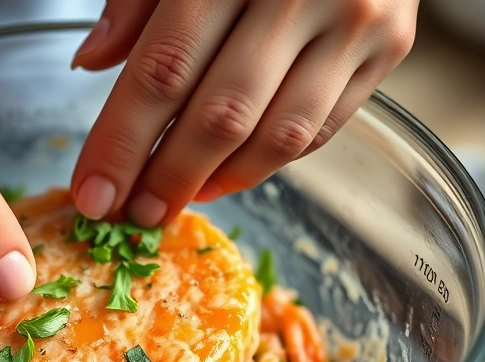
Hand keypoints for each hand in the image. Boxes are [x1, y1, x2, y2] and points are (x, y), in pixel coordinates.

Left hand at [70, 0, 417, 226]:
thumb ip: (136, 0)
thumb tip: (92, 62)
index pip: (164, 69)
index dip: (122, 142)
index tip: (93, 195)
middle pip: (222, 114)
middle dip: (168, 178)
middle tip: (133, 216)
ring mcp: (356, 20)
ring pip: (279, 135)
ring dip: (219, 181)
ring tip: (176, 200)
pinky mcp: (392, 46)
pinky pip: (322, 128)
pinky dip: (269, 162)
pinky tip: (227, 174)